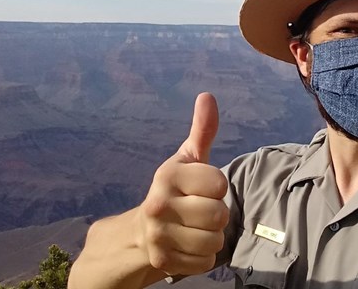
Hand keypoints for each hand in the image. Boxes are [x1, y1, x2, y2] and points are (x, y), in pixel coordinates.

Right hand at [138, 92, 228, 275]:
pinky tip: (188, 246)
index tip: (203, 188)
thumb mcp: (187, 160)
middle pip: (218, 215)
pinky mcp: (162, 261)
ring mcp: (158, 235)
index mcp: (168, 175)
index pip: (220, 184)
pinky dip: (202, 257)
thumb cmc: (174, 191)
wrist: (138, 234)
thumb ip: (202, 131)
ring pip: (214, 241)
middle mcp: (158, 204)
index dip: (218, 188)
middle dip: (216, 216)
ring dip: (211, 238)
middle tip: (199, 212)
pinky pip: (205, 262)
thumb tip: (207, 96)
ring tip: (194, 229)